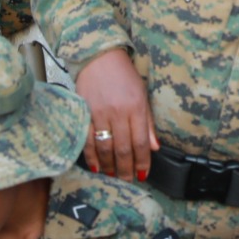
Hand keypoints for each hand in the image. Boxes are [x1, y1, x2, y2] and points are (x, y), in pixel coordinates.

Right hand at [75, 48, 155, 181]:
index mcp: (136, 107)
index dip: (142, 162)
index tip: (142, 174)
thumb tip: (154, 147)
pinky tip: (96, 166)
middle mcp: (119, 112)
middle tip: (127, 181)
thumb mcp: (142, 95)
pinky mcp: (84, 113)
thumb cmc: (123, 75)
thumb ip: (147, 122)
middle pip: (124, 149)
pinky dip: (92, 156)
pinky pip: (88, 140)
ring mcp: (100, 114)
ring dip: (110, 166)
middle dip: (126, 169)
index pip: (141, 142)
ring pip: (106, 148)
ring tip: (113, 176)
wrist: (99, 57)